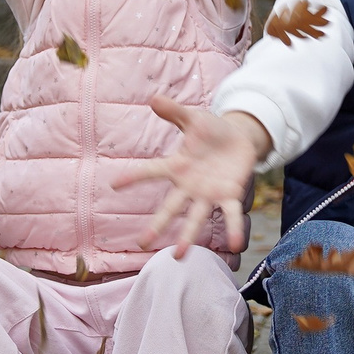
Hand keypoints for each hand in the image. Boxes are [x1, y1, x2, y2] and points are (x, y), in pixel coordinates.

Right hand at [110, 95, 271, 257]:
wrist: (239, 138)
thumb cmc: (211, 130)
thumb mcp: (194, 118)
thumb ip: (174, 112)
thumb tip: (153, 99)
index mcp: (177, 166)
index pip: (151, 171)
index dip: (133, 177)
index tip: (114, 184)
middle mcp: (189, 185)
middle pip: (170, 207)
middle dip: (157, 225)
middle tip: (142, 242)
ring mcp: (209, 193)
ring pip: (196, 218)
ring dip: (187, 236)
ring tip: (178, 255)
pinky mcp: (230, 195)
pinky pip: (231, 214)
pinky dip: (234, 229)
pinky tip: (236, 245)